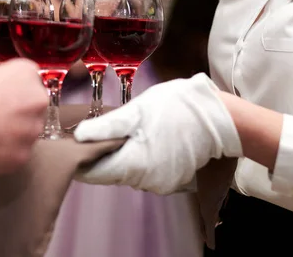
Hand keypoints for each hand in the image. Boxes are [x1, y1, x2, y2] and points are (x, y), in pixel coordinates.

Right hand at [0, 59, 47, 174]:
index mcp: (25, 72)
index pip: (29, 77)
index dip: (12, 87)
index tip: (0, 93)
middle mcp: (37, 99)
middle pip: (33, 104)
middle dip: (18, 110)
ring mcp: (33, 128)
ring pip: (28, 130)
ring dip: (14, 133)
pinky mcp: (25, 154)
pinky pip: (18, 151)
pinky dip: (6, 152)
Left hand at [74, 73, 242, 193]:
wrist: (217, 116)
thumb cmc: (175, 108)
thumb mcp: (137, 110)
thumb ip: (106, 127)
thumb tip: (78, 137)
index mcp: (133, 165)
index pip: (95, 173)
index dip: (82, 160)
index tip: (74, 147)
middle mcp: (146, 182)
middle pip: (111, 174)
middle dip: (102, 157)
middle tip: (98, 133)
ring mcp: (162, 184)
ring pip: (129, 174)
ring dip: (122, 158)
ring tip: (123, 134)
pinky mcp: (173, 181)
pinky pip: (146, 174)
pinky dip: (140, 160)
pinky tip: (144, 140)